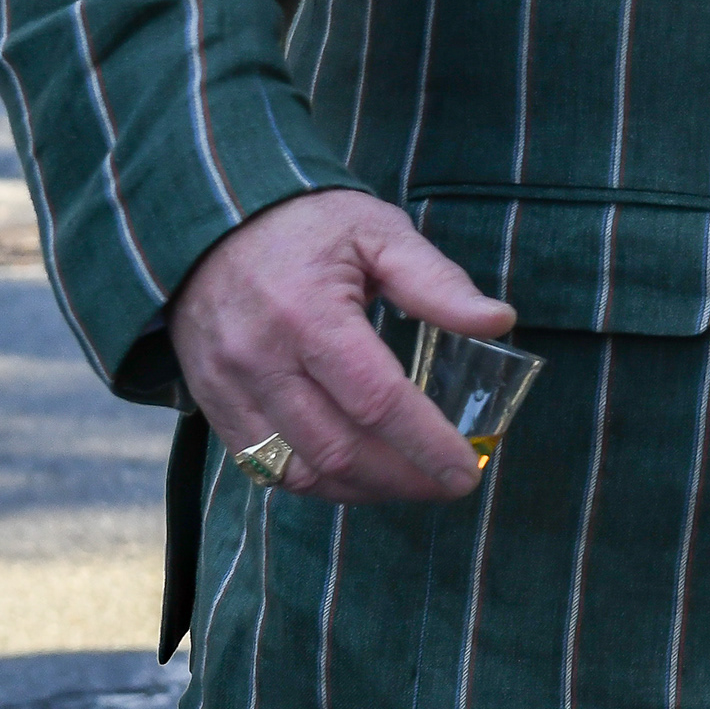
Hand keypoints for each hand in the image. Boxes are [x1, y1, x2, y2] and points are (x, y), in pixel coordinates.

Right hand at [166, 189, 516, 504]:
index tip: (467, 470)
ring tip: (409, 481)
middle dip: (403, 478)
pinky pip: (263, 467)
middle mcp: (261, 360)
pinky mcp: (212, 402)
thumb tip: (500, 321)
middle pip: (339, 450)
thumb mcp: (378, 233)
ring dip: (362, 489)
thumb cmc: (306, 223)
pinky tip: (356, 472)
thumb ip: (436, 282)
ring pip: (300, 471)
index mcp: (309, 315)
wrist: (209, 219)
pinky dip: (315, 481)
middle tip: (449, 482)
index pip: (377, 402)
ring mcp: (229, 388)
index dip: (427, 444)